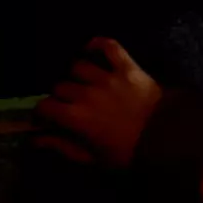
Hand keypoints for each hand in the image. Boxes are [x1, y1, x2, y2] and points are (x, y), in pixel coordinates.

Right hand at [34, 38, 162, 168]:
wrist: (167, 140)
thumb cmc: (127, 153)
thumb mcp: (92, 158)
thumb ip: (61, 146)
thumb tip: (34, 139)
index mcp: (76, 117)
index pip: (45, 106)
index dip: (42, 112)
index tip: (47, 117)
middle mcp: (86, 93)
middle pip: (60, 86)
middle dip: (60, 96)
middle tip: (70, 103)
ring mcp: (107, 77)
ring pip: (78, 66)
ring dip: (77, 75)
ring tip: (83, 82)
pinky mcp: (126, 67)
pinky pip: (108, 46)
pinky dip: (97, 44)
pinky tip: (90, 49)